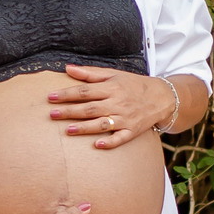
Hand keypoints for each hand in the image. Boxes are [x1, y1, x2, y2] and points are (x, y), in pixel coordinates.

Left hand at [48, 66, 174, 147]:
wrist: (162, 97)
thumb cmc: (133, 85)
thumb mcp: (114, 74)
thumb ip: (90, 73)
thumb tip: (68, 68)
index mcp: (112, 88)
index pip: (85, 91)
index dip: (67, 94)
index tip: (51, 97)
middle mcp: (117, 103)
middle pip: (90, 108)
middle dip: (70, 111)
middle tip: (52, 114)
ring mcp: (125, 118)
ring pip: (102, 124)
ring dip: (85, 128)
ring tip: (68, 130)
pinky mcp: (132, 131)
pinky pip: (120, 138)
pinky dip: (109, 142)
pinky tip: (97, 145)